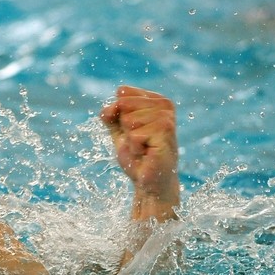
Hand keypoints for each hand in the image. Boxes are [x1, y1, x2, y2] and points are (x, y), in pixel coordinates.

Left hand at [100, 86, 178, 218]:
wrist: (148, 180)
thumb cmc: (136, 155)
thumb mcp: (118, 131)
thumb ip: (110, 115)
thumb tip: (108, 109)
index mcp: (155, 99)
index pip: (122, 93)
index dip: (118, 115)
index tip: (131, 130)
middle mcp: (164, 105)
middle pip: (123, 105)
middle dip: (124, 129)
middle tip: (138, 142)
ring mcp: (166, 117)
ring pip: (128, 120)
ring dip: (130, 140)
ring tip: (143, 148)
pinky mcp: (166, 132)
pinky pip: (133, 135)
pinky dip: (134, 148)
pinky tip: (146, 153)